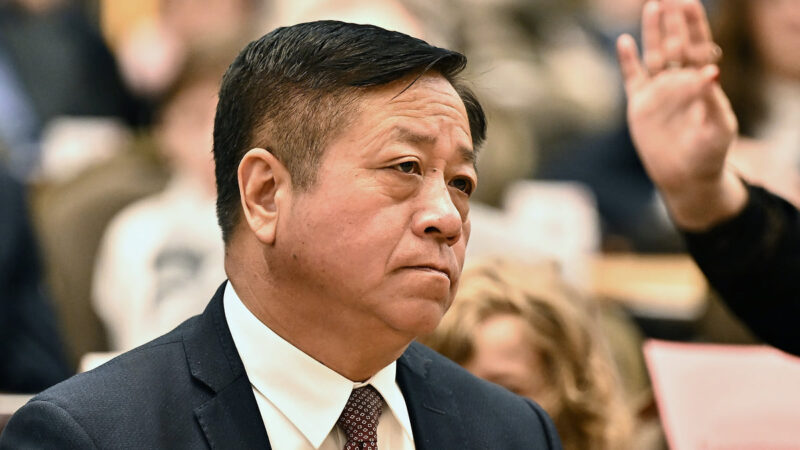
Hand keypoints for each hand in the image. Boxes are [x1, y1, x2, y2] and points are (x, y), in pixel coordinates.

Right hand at [617, 0, 746, 229]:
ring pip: (654, 55)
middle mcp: (679, 83)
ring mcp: (659, 92)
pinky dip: (627, 61)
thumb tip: (710, 71)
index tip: (689, 3)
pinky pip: (632, 78)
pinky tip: (623, 42)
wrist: (686, 177)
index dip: (694, 25)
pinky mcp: (640, 105)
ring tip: (652, 7)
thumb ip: (712, 99)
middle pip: (676, 45)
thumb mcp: (718, 127)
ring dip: (653, 33)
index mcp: (702, 84)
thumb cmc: (709, 153)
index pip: (698, 47)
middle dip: (674, 22)